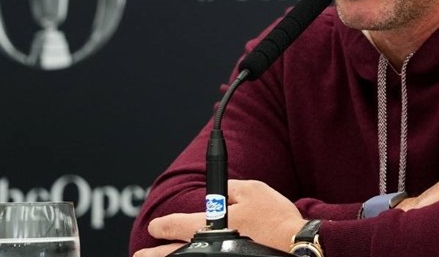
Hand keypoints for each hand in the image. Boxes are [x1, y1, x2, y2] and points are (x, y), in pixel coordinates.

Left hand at [134, 180, 304, 256]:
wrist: (296, 245)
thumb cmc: (275, 218)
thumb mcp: (253, 190)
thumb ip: (228, 189)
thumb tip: (215, 192)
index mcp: (210, 224)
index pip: (174, 225)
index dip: (161, 226)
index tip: (155, 228)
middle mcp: (208, 247)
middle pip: (170, 254)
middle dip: (152, 254)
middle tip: (141, 253)